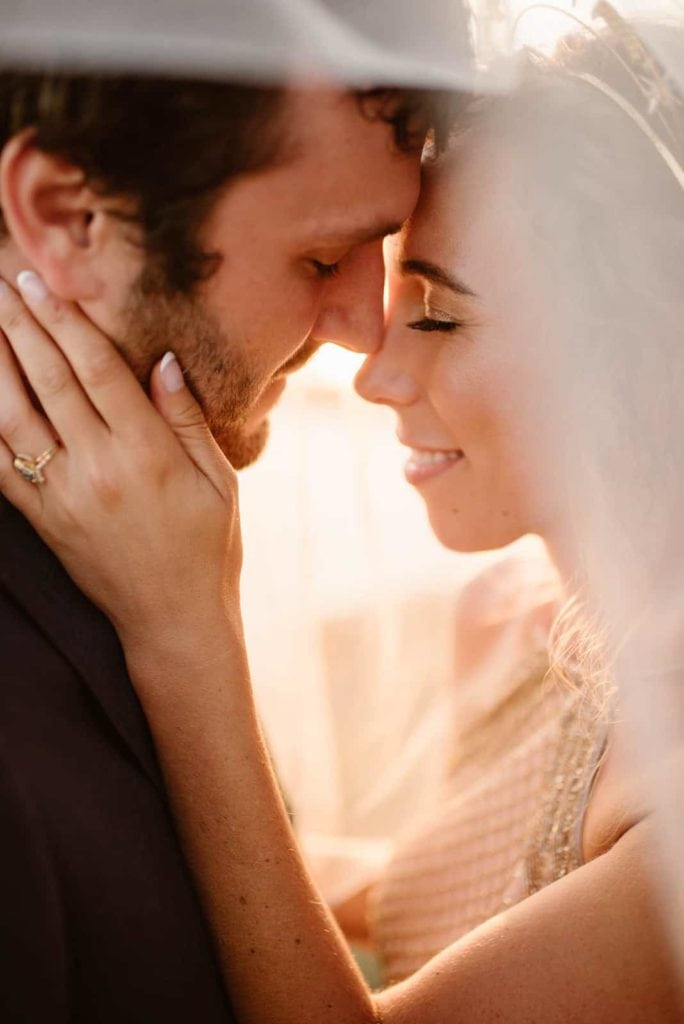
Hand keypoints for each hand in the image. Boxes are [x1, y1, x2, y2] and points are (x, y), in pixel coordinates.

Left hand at [0, 272, 242, 651]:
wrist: (173, 622)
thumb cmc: (209, 548)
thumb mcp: (219, 481)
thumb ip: (186, 419)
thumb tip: (162, 361)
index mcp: (148, 454)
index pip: (98, 369)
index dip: (66, 321)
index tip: (42, 282)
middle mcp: (99, 469)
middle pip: (49, 380)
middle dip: (20, 324)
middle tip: (0, 281)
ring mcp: (64, 496)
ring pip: (12, 416)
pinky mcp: (43, 520)